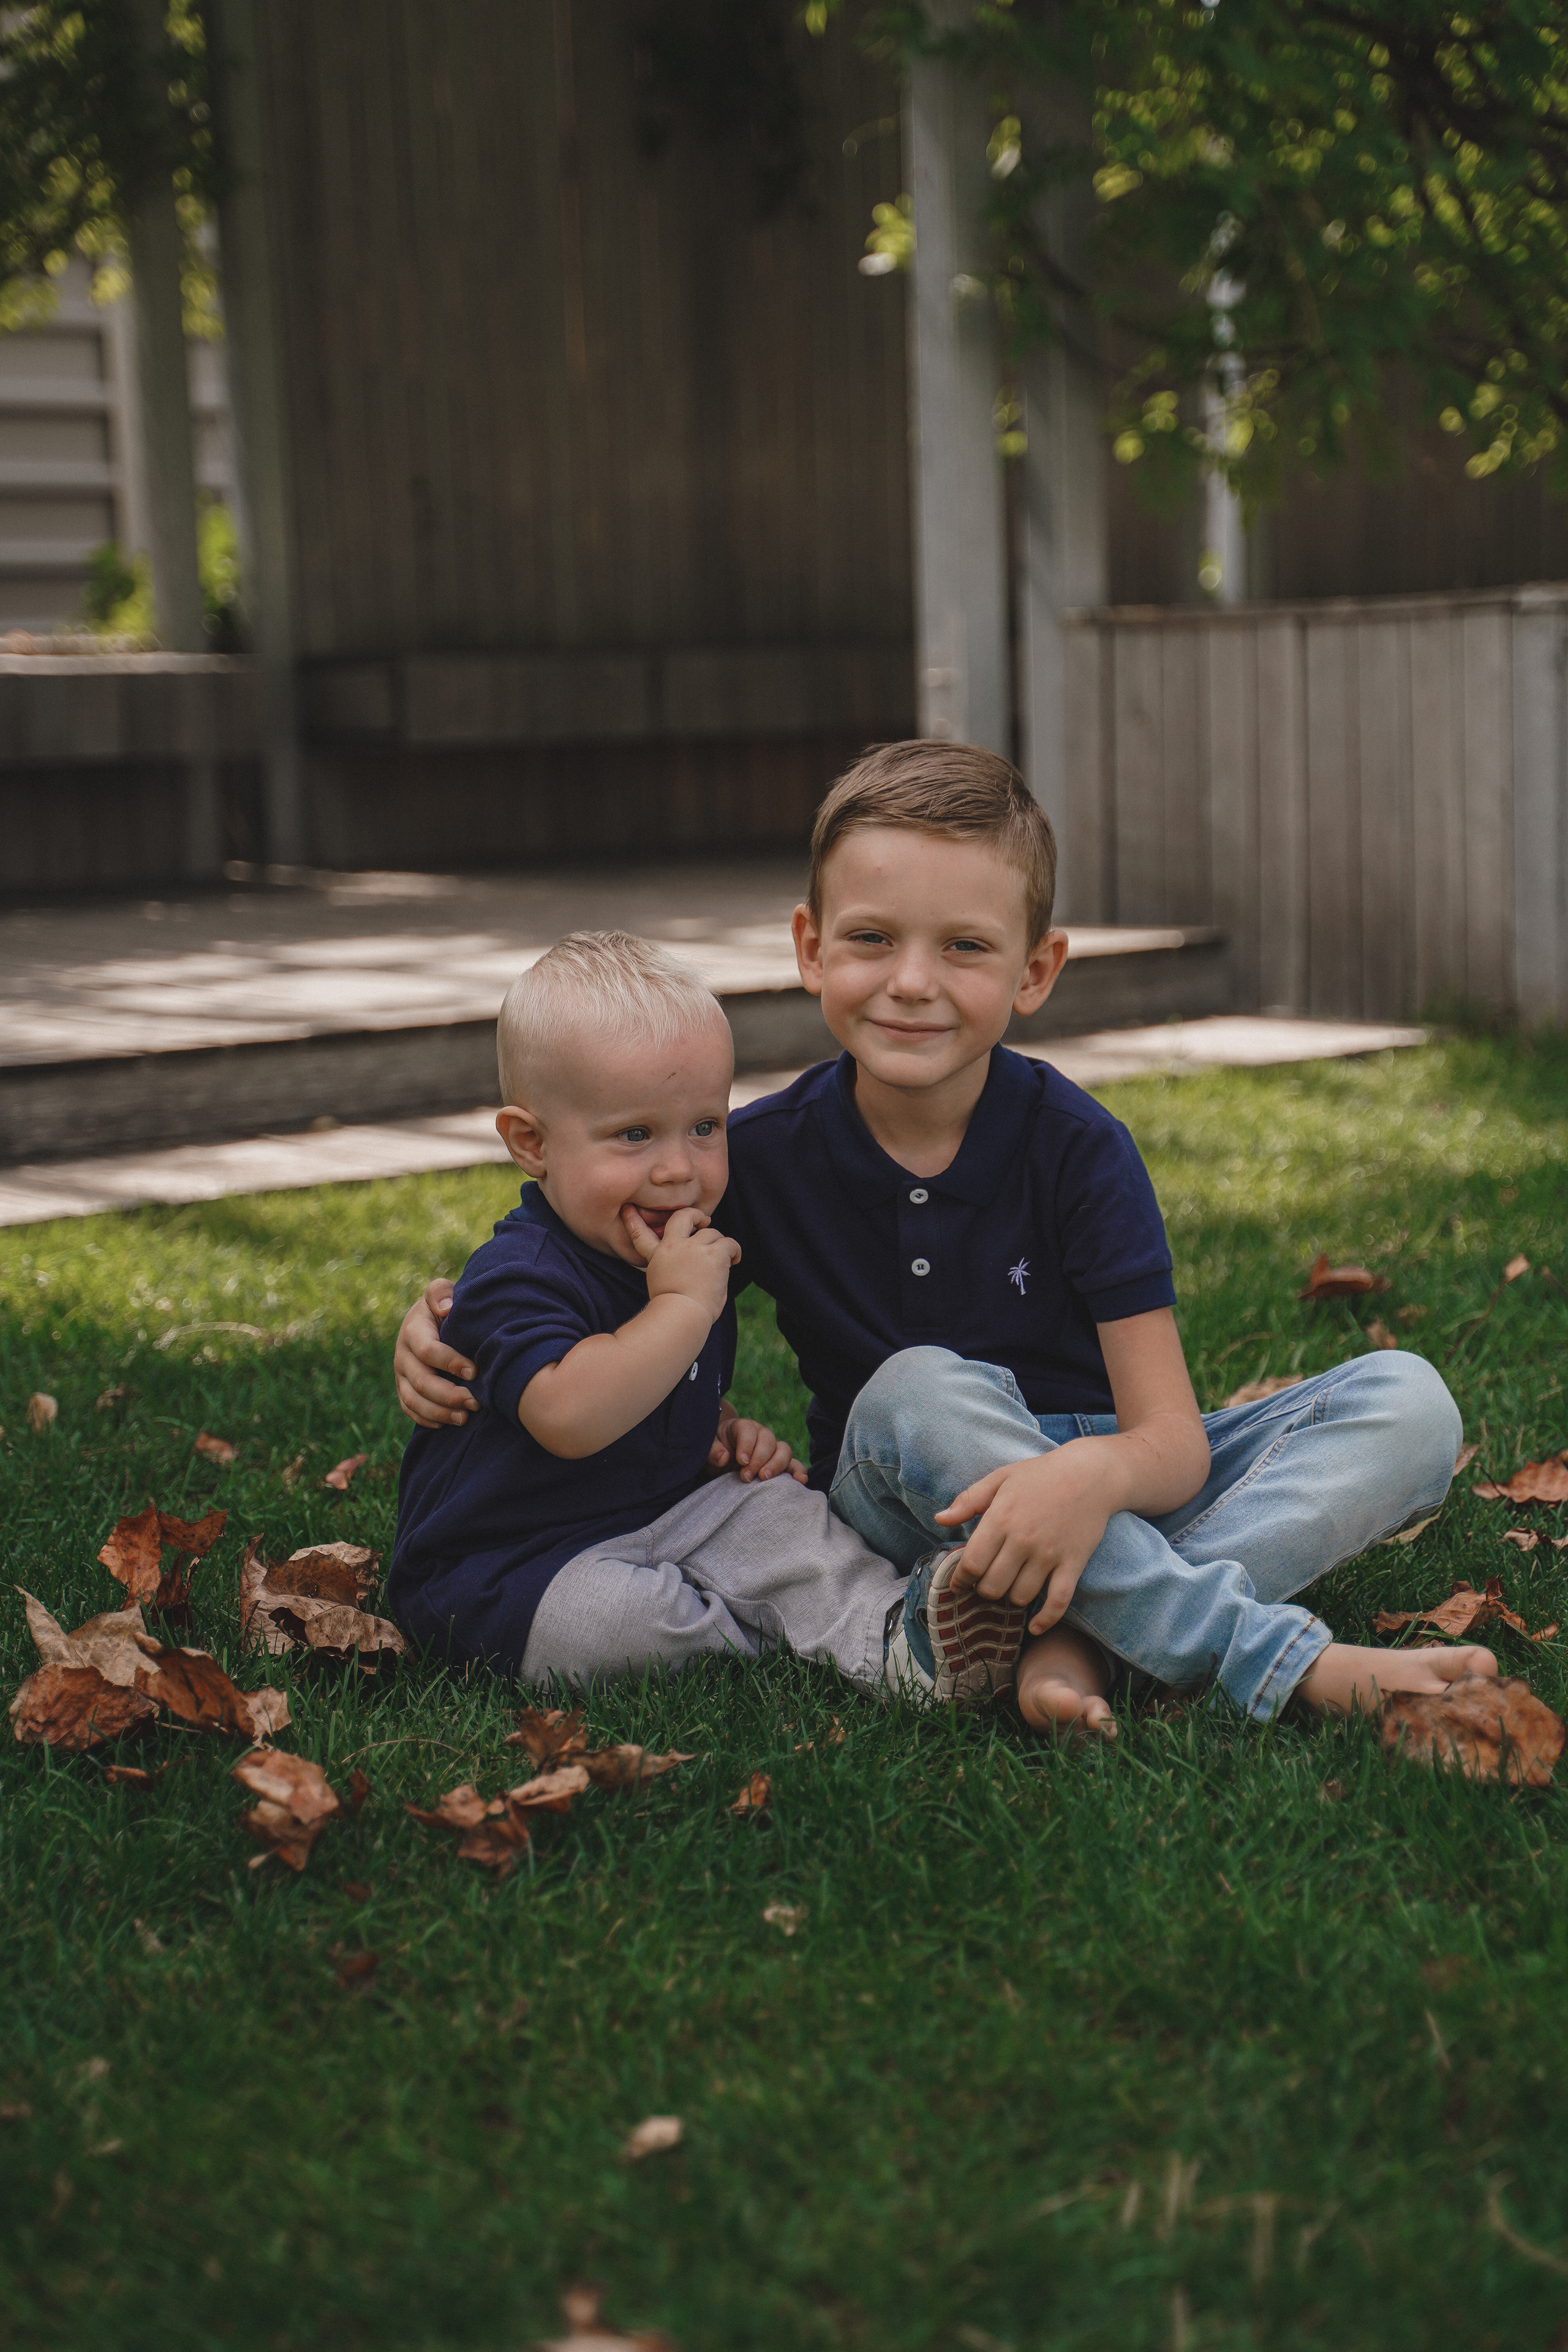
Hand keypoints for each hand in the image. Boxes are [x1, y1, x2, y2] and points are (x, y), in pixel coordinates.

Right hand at [394, 1279, 476, 1426]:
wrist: (428, 1319)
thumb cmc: (444, 1306)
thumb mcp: (441, 1292)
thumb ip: (441, 1293)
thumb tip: (446, 1308)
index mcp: (413, 1330)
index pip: (428, 1351)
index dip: (450, 1362)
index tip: (475, 1372)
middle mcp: (402, 1355)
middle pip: (421, 1381)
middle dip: (449, 1395)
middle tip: (475, 1403)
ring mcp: (401, 1374)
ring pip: (413, 1400)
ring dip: (439, 1412)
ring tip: (465, 1418)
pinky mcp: (404, 1388)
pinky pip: (410, 1409)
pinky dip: (427, 1419)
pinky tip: (448, 1424)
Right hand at [623, 1204, 739, 1325]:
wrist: (682, 1316)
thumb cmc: (675, 1312)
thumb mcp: (664, 1289)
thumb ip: (673, 1272)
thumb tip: (695, 1270)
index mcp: (658, 1257)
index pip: (641, 1234)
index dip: (633, 1220)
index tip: (627, 1209)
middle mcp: (674, 1247)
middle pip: (683, 1217)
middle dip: (695, 1215)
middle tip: (705, 1221)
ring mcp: (694, 1248)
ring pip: (712, 1233)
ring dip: (719, 1245)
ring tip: (723, 1261)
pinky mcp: (713, 1253)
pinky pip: (729, 1243)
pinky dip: (734, 1251)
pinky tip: (734, 1261)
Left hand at [708, 1405, 807, 1483]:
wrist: (722, 1458)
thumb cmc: (715, 1451)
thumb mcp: (706, 1448)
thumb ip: (712, 1450)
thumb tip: (724, 1457)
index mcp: (741, 1427)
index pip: (748, 1431)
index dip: (747, 1445)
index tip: (741, 1461)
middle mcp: (760, 1435)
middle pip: (768, 1440)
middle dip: (759, 1459)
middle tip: (746, 1476)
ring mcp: (772, 1449)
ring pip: (783, 1450)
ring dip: (777, 1465)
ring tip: (764, 1479)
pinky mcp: (780, 1463)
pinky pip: (793, 1465)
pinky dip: (798, 1471)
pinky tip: (800, 1480)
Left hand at [934, 1443, 1124, 1634]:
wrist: (1091, 1474)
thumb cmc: (1041, 1475)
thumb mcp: (1000, 1478)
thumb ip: (968, 1500)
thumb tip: (939, 1519)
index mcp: (1000, 1518)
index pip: (972, 1564)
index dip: (961, 1580)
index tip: (959, 1584)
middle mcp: (1022, 1540)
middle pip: (993, 1587)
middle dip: (984, 1590)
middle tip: (986, 1584)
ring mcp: (1049, 1555)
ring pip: (1021, 1597)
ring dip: (1011, 1598)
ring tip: (1010, 1587)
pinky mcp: (1073, 1564)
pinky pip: (1058, 1602)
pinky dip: (1046, 1620)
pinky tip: (1035, 1626)